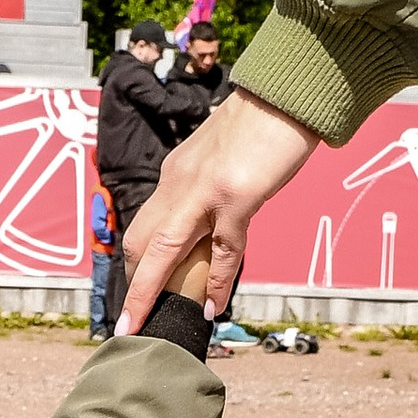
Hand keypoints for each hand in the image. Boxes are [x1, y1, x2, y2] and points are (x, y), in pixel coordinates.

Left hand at [117, 88, 318, 332]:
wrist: (287, 91)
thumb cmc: (264, 123)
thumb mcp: (224, 159)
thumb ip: (213, 189)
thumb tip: (219, 222)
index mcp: (176, 173)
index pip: (145, 224)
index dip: (136, 262)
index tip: (133, 291)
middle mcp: (180, 181)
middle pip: (140, 240)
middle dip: (132, 283)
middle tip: (130, 319)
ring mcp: (206, 188)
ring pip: (163, 248)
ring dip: (148, 291)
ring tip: (141, 326)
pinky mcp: (237, 194)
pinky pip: (222, 249)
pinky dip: (215, 282)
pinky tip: (213, 306)